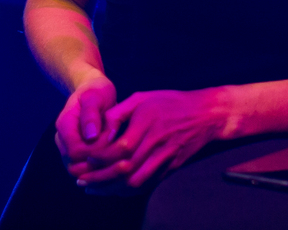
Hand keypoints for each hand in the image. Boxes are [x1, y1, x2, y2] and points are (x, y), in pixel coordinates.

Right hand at [54, 73, 118, 169]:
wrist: (93, 91)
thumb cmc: (96, 91)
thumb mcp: (95, 96)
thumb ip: (91, 114)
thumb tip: (90, 136)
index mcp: (64, 125)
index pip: (76, 152)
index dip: (96, 152)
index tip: (113, 140)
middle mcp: (62, 139)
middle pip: (76, 165)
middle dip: (99, 163)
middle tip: (118, 151)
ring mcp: (68, 148)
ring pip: (80, 171)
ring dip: (99, 168)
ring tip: (118, 157)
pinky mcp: (77, 154)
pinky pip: (85, 170)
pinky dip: (99, 169)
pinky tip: (114, 161)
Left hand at [67, 88, 229, 189]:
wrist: (205, 115)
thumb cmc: (170, 102)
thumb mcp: (142, 97)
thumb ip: (119, 112)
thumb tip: (100, 129)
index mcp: (147, 122)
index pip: (120, 148)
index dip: (102, 158)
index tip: (87, 160)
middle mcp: (156, 142)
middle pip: (125, 168)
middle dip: (101, 178)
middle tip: (82, 181)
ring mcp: (165, 157)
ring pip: (136, 181)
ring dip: (112, 188)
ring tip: (93, 189)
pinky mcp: (171, 168)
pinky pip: (148, 184)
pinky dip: (129, 191)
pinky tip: (114, 190)